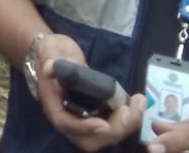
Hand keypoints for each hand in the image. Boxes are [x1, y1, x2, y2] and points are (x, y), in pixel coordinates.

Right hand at [34, 34, 144, 150]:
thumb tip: (50, 67)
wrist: (58, 53)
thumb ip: (51, 58)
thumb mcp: (51, 50)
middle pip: (88, 138)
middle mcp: (68, 116)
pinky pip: (114, 126)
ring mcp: (84, 118)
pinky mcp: (97, 114)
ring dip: (126, 125)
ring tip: (138, 102)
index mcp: (54, 102)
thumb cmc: (53, 51)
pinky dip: (129, 119)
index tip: (104, 124)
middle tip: (129, 110)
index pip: (65, 123)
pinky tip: (137, 102)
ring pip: (105, 135)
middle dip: (113, 130)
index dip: (84, 127)